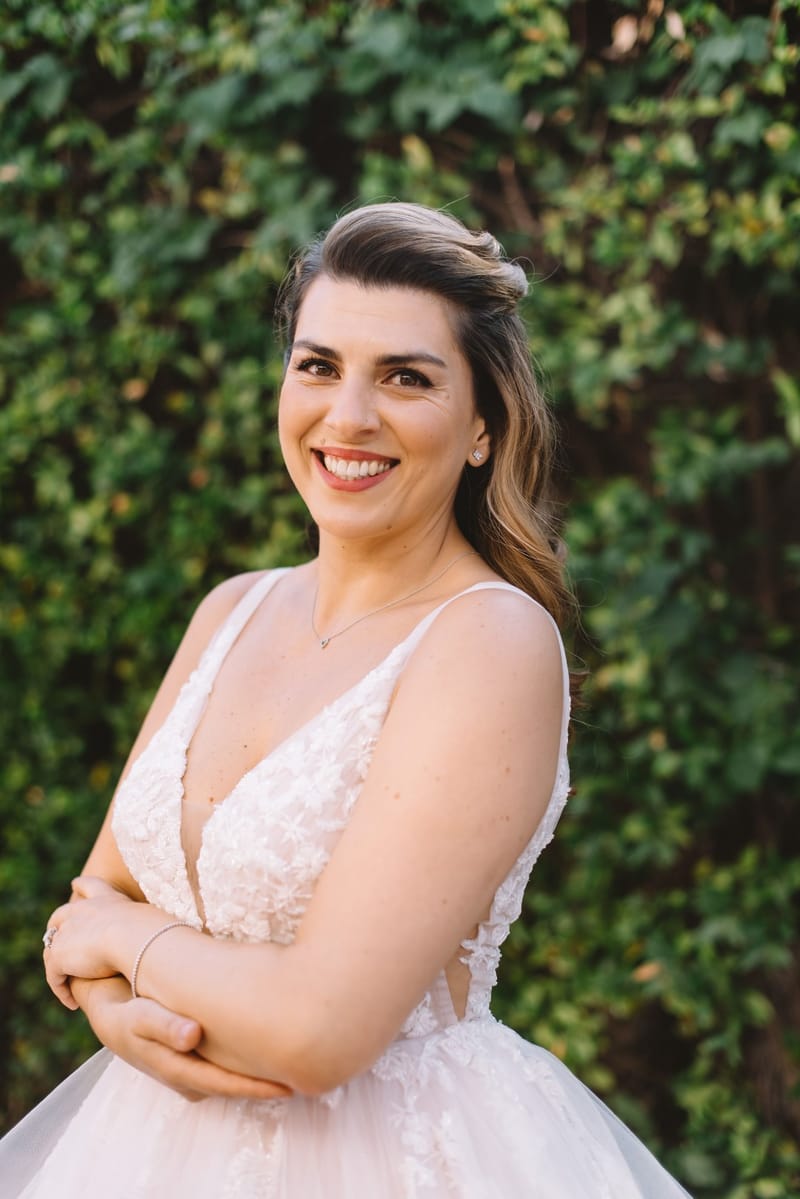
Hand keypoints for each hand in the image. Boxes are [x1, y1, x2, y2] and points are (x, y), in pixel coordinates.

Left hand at [43, 875, 143, 1008]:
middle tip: (57, 938)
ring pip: (53, 948)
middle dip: (56, 926)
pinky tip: (72, 1002)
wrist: (134, 938)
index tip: (75, 883)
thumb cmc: (150, 932)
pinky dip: (61, 990)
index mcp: (106, 900)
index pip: (90, 885)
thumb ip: (150, 930)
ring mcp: (67, 932)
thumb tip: (173, 941)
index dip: (82, 885)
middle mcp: (83, 911)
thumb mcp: (151, 923)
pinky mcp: (59, 957)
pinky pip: (54, 976)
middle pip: (60, 915)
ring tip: (65, 982)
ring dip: (58, 965)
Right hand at [77, 976, 293, 1102]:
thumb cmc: (122, 1008)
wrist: (107, 1007)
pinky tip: (267, 1046)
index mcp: (177, 1069)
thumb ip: (162, 1025)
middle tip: (309, 1076)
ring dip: (259, 1074)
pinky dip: (245, 1060)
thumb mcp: (135, 1017)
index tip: (289, 1085)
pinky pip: (224, 1064)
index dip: (256, 1086)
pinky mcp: (192, 1056)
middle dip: (268, 1084)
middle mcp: (187, 1077)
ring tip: (296, 1064)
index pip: (224, 1084)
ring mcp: (190, 1069)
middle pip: (234, 1086)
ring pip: (232, 1077)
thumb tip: (193, 1034)